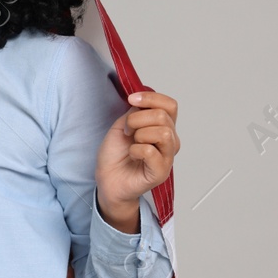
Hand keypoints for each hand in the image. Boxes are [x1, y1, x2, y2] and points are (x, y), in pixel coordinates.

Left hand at [96, 91, 178, 233]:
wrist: (107, 179)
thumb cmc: (115, 155)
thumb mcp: (122, 125)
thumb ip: (135, 112)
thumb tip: (142, 101)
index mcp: (162, 127)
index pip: (170, 105)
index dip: (151, 98)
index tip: (131, 100)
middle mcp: (169, 141)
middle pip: (163, 116)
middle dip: (137, 119)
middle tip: (126, 131)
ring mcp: (167, 157)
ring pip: (164, 133)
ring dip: (140, 134)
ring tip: (131, 143)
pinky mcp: (160, 172)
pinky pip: (151, 151)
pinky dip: (136, 150)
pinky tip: (132, 155)